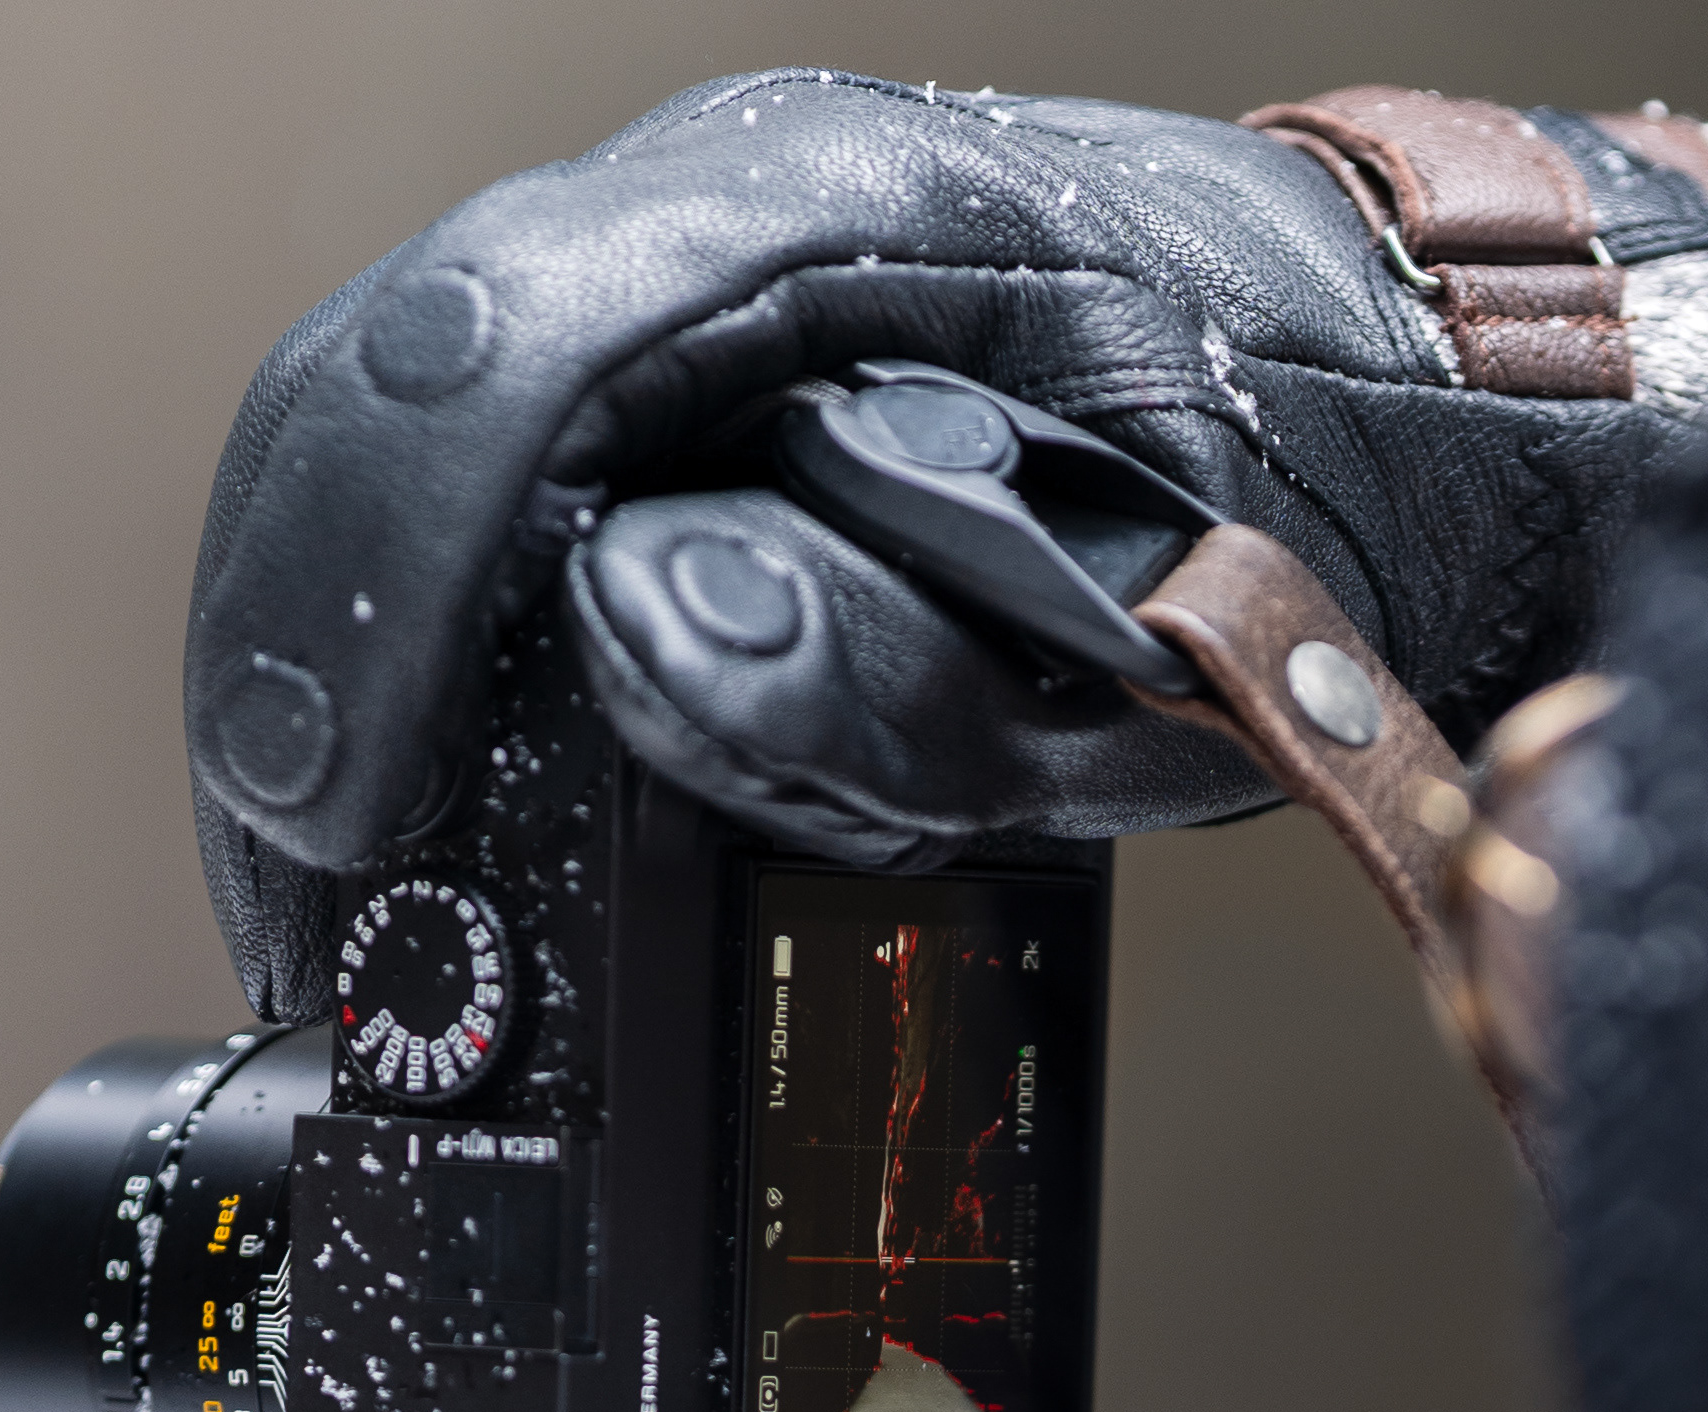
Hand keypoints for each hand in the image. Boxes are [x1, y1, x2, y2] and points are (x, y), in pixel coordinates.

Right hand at [182, 73, 1696, 1019]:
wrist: (1402, 392)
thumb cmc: (1321, 484)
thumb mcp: (1160, 631)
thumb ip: (903, 655)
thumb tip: (642, 637)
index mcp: (845, 218)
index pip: (506, 353)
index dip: (380, 594)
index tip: (339, 809)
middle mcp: (731, 207)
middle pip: (387, 385)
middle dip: (306, 657)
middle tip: (307, 908)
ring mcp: (697, 270)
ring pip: (402, 433)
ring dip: (336, 663)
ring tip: (336, 891)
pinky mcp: (692, 366)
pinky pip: (491, 478)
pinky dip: (429, 645)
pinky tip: (432, 794)